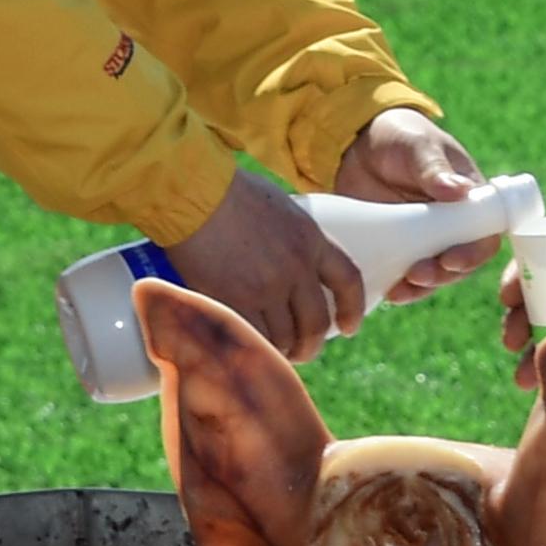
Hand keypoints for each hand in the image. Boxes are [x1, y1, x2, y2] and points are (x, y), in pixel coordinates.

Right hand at [162, 168, 368, 364]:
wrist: (193, 194)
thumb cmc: (229, 192)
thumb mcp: (279, 207)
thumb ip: (293, 235)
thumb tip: (295, 257)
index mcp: (310, 238)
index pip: (348, 280)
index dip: (352, 309)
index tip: (348, 327)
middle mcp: (296, 266)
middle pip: (317, 321)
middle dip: (311, 344)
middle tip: (302, 351)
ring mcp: (267, 287)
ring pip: (286, 337)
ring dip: (283, 351)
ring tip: (273, 353)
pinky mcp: (236, 301)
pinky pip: (256, 339)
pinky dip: (257, 348)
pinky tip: (252, 348)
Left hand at [336, 108, 494, 303]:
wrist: (358, 144)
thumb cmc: (401, 136)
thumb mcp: (417, 146)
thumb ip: (435, 168)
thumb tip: (461, 191)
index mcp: (471, 199)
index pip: (485, 235)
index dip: (473, 254)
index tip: (450, 259)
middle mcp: (453, 225)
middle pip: (461, 263)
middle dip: (442, 275)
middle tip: (418, 274)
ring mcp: (426, 240)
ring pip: (434, 275)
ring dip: (421, 287)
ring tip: (400, 289)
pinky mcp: (400, 248)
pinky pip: (406, 276)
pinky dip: (399, 287)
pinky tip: (387, 291)